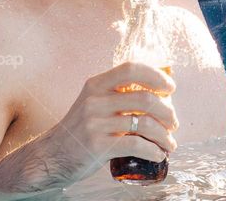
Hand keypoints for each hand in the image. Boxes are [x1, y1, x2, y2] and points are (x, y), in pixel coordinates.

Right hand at [48, 62, 178, 180]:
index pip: (132, 69)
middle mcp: (95, 101)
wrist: (51, 156)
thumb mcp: (95, 102)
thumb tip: (162, 90)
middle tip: (173, 123)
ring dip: (165, 135)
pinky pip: (136, 145)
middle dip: (168, 112)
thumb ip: (119, 93)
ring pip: (145, 124)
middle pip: (145, 98)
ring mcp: (95, 124)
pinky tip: (159, 155)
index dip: (156, 76)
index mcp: (96, 85)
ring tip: (170, 143)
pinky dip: (154, 151)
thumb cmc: (83, 128)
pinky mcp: (98, 146)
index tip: (170, 88)